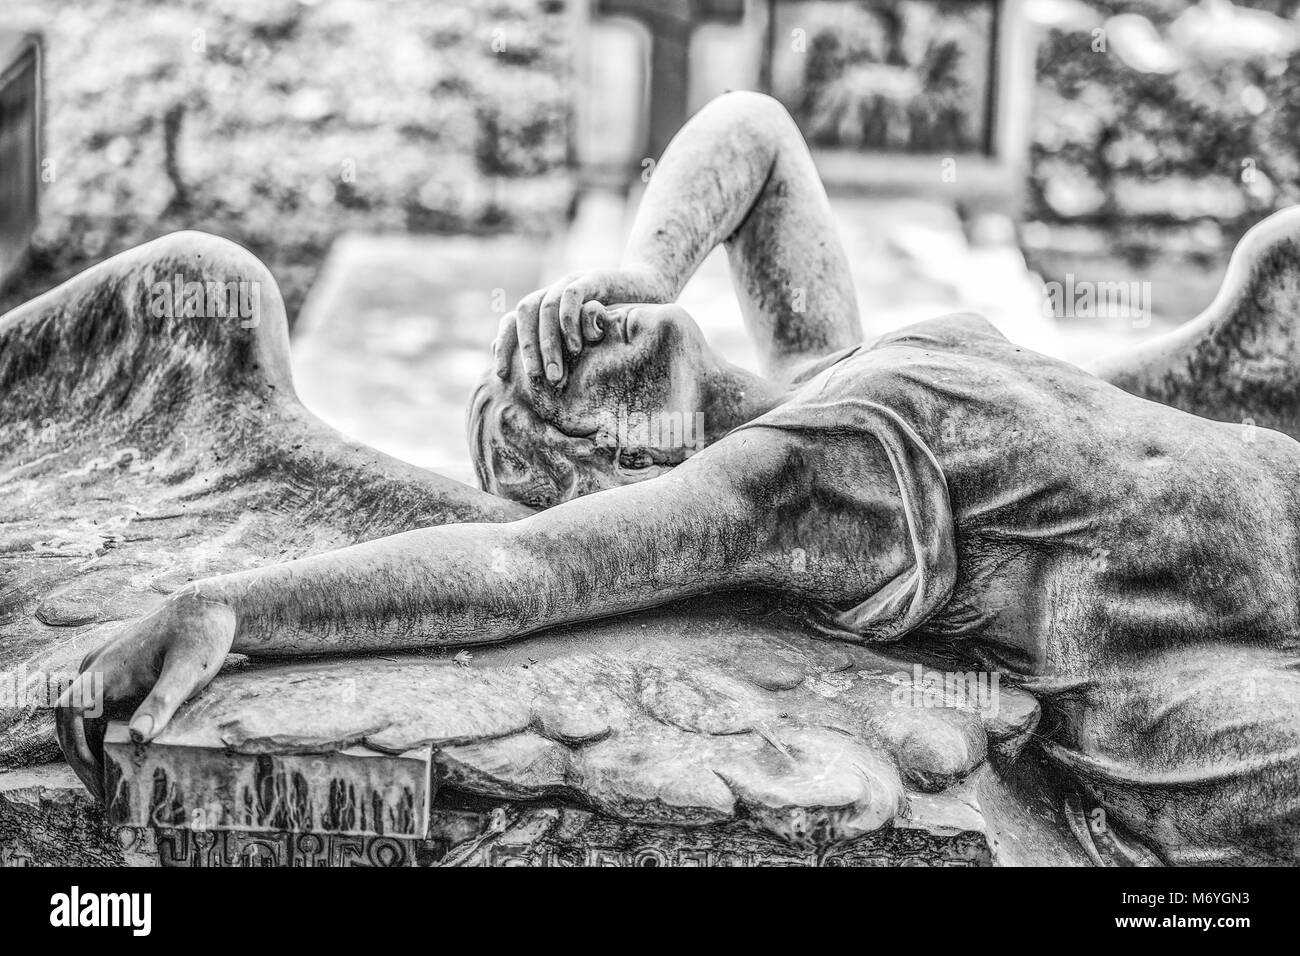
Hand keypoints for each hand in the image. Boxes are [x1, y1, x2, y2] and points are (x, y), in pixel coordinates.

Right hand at [56, 588, 235, 799]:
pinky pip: (95, 707)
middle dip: (82, 757)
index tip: (98, 778)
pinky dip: (101, 733)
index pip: (70, 713)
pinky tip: (121, 754)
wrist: (207, 605)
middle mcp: (96, 666)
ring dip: (90, 747)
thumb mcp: (190, 670)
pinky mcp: (113, 670)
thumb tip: (138, 739)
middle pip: (69, 720)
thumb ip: (163, 701)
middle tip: (106, 792)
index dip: (76, 749)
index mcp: (107, 667)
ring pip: (81, 716)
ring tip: (112, 781)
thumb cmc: (202, 635)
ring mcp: (102, 667)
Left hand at [494, 264, 672, 383]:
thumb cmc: (618, 325)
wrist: (651, 290)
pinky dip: (569, 321)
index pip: (512, 321)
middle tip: (534, 379)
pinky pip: (572, 294)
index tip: (501, 375)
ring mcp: (572, 282)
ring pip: (546, 307)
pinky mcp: (594, 278)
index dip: (504, 345)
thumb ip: (562, 357)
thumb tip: (535, 384)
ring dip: (548, 343)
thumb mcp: (586, 345)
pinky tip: (578, 346)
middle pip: (525, 313)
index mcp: (545, 308)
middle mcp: (554, 293)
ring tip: (556, 374)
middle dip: (525, 349)